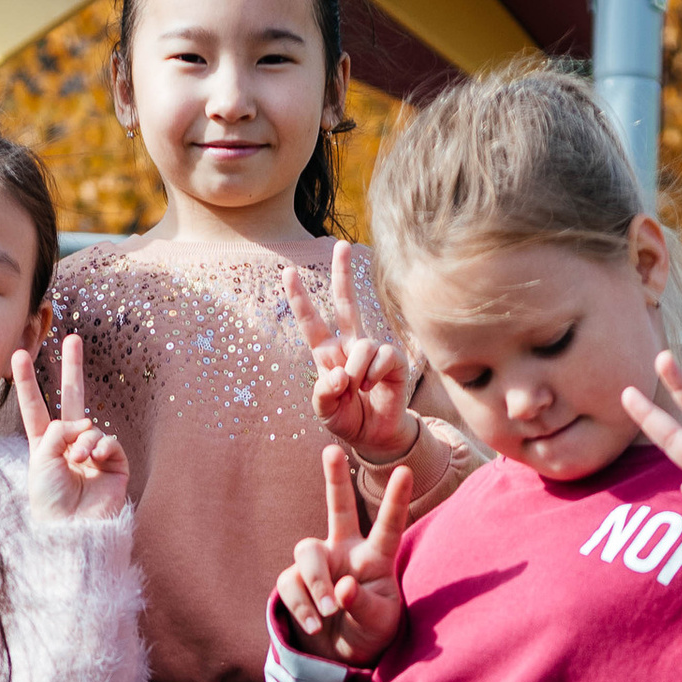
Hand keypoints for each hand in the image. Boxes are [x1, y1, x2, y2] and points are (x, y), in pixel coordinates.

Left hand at [12, 336, 128, 525]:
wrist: (73, 530)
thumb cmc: (49, 501)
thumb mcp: (40, 460)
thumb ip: (56, 430)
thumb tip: (84, 424)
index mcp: (44, 445)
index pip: (34, 407)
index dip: (26, 382)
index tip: (18, 355)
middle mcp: (69, 445)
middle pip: (71, 399)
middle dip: (72, 369)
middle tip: (72, 338)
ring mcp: (93, 453)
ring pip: (89, 425)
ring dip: (82, 439)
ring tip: (78, 458)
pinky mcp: (114, 464)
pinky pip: (109, 441)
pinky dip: (101, 446)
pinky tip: (94, 459)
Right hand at [275, 446, 413, 666]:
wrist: (340, 657)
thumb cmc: (369, 633)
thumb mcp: (379, 624)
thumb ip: (363, 604)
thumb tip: (341, 587)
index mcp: (375, 558)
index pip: (387, 526)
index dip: (395, 500)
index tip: (406, 470)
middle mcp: (346, 552)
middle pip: (337, 509)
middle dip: (333, 480)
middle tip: (330, 451)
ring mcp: (319, 565)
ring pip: (306, 552)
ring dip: (316, 582)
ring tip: (329, 612)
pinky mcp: (294, 582)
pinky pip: (290, 584)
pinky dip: (302, 605)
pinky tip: (315, 624)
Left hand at [282, 242, 416, 467]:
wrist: (376, 436)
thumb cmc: (349, 420)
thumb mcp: (325, 411)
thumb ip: (324, 394)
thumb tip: (340, 374)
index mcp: (327, 354)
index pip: (311, 322)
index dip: (299, 298)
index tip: (288, 272)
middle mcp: (349, 345)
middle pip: (345, 302)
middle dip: (342, 273)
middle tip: (341, 244)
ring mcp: (372, 349)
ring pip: (361, 345)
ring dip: (356, 372)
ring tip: (359, 390)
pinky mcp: (393, 358)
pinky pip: (381, 355)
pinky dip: (374, 374)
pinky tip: (374, 387)